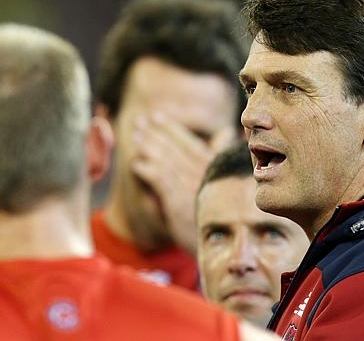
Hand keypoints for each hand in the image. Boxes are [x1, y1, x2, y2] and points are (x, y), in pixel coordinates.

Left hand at [131, 111, 234, 253]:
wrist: (228, 247)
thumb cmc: (229, 215)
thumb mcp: (226, 180)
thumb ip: (220, 154)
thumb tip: (227, 131)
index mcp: (213, 165)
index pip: (188, 141)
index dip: (171, 128)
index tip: (156, 116)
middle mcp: (203, 171)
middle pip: (174, 146)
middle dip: (155, 132)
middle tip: (138, 121)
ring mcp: (190, 184)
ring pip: (165, 159)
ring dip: (148, 146)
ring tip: (134, 138)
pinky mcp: (177, 200)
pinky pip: (158, 178)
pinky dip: (146, 169)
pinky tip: (136, 165)